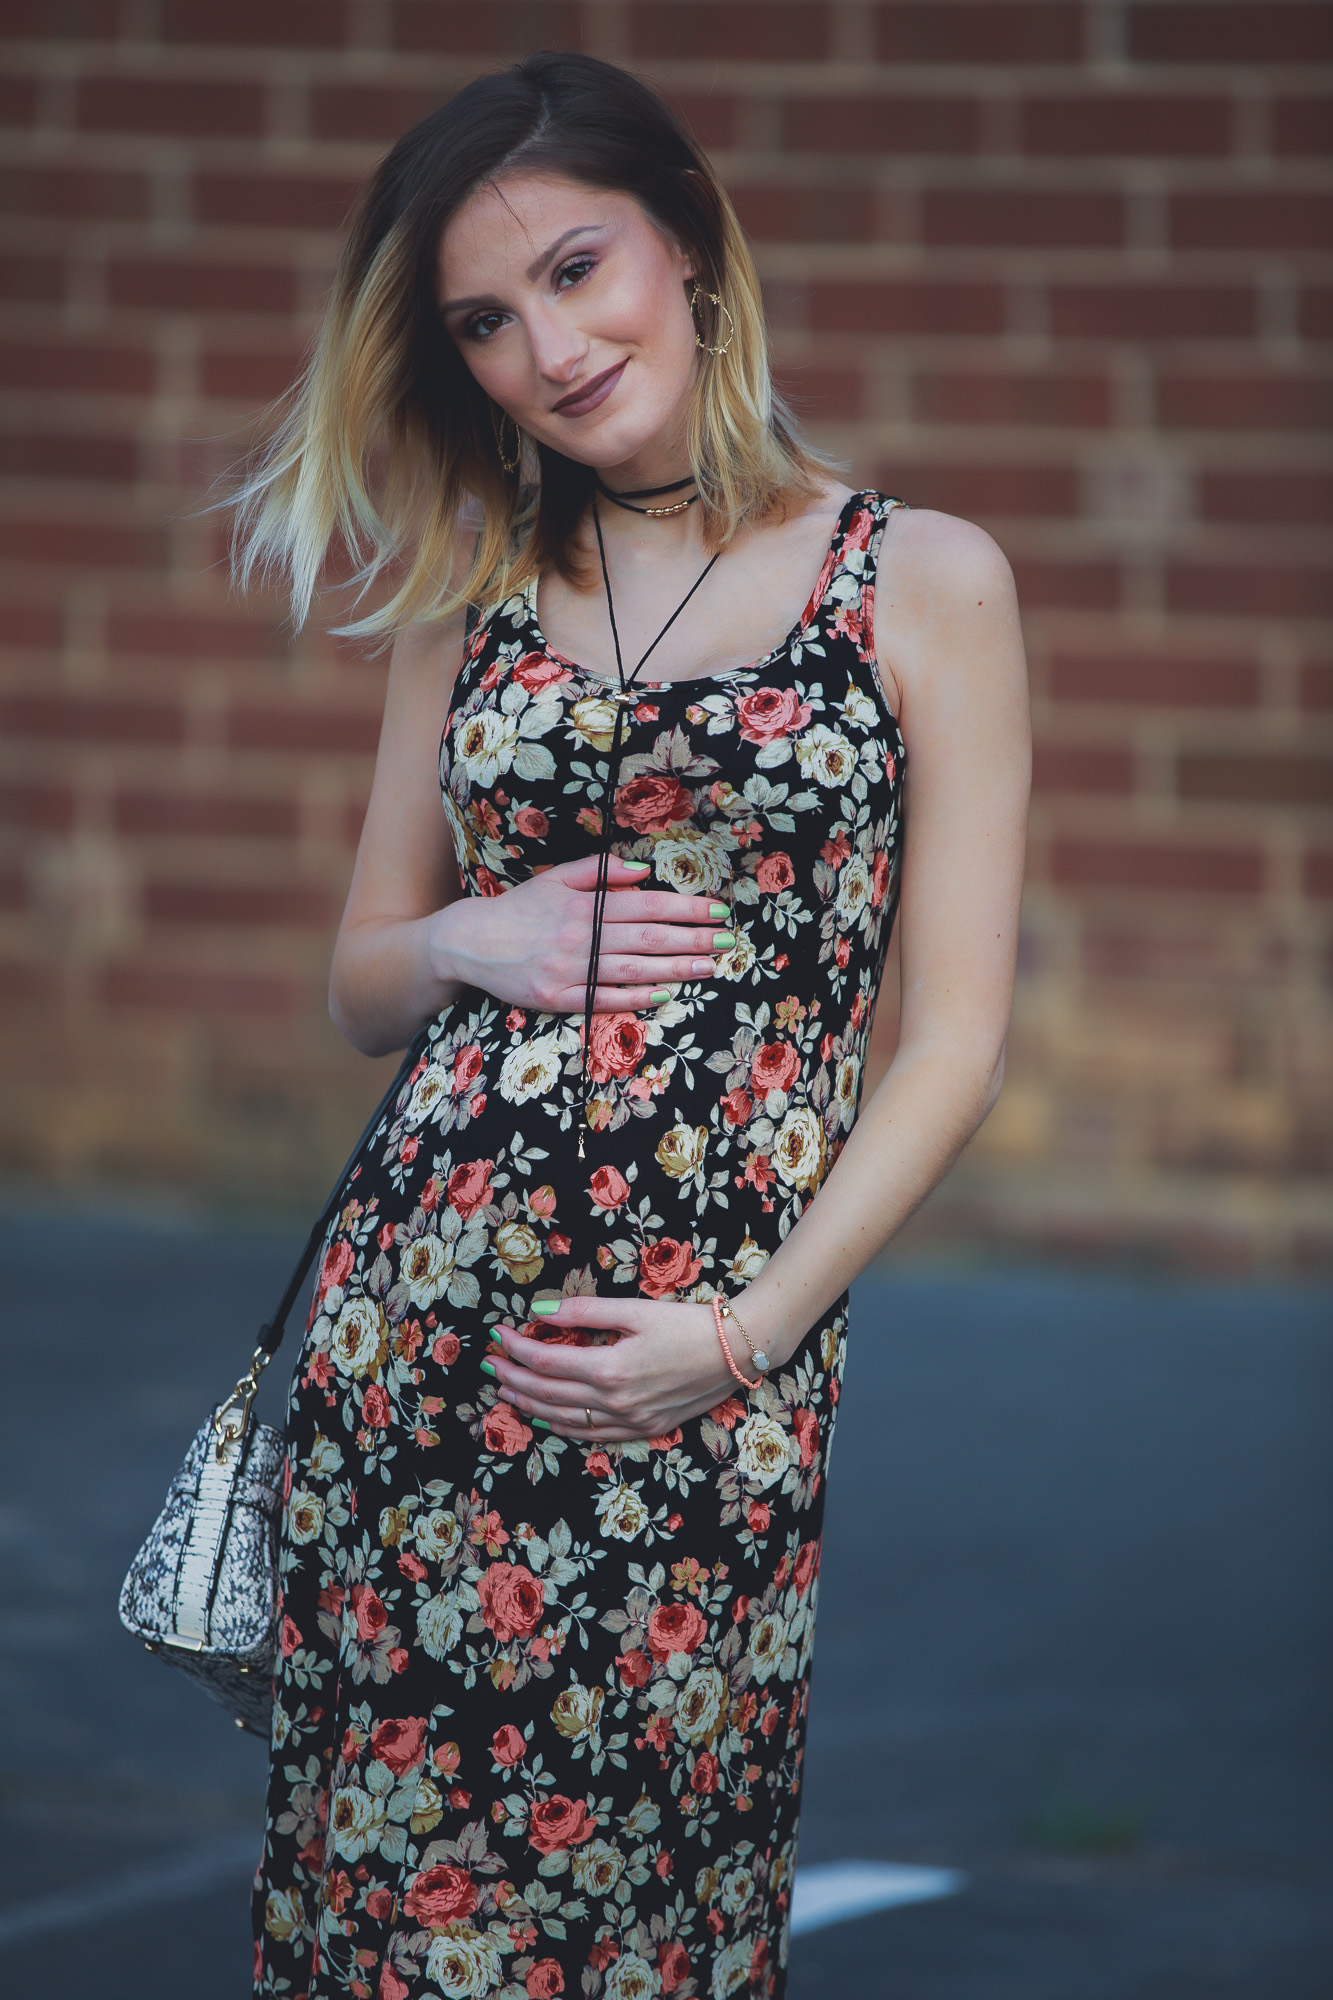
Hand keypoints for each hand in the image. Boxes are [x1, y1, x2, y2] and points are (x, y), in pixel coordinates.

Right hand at [427, 855, 732, 1013]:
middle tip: (727, 941)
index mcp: (584, 905)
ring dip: (675, 969)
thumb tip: (643, 872)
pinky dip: (635, 998)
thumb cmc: (519, 909)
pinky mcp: (556, 998)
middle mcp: (580, 937)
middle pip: (647, 938)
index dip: (684, 908)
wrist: (469, 941)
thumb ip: (600, 871)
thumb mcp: (556, 879)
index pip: (646, 905)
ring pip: (632, 969)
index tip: (716, 910)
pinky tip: (664, 994)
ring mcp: (569, 970)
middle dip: (691, 939)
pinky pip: (603, 998)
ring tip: (708, 967)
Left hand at [486, 1297, 741, 1441]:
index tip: (498, 1334)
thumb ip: (584, 1312)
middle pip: (547, 1393)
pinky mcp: (644, 1429)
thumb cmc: (689, 1323)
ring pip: (564, 1419)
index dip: (516, 1348)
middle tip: (490, 1365)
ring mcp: (630, 1421)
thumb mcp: (635, 1309)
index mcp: (610, 1369)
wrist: (739, 1352)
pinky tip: (548, 1419)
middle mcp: (615, 1402)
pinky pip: (592, 1435)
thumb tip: (538, 1311)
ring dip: (530, 1405)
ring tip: (506, 1391)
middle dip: (513, 1378)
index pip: (546, 1361)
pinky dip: (563, 1427)